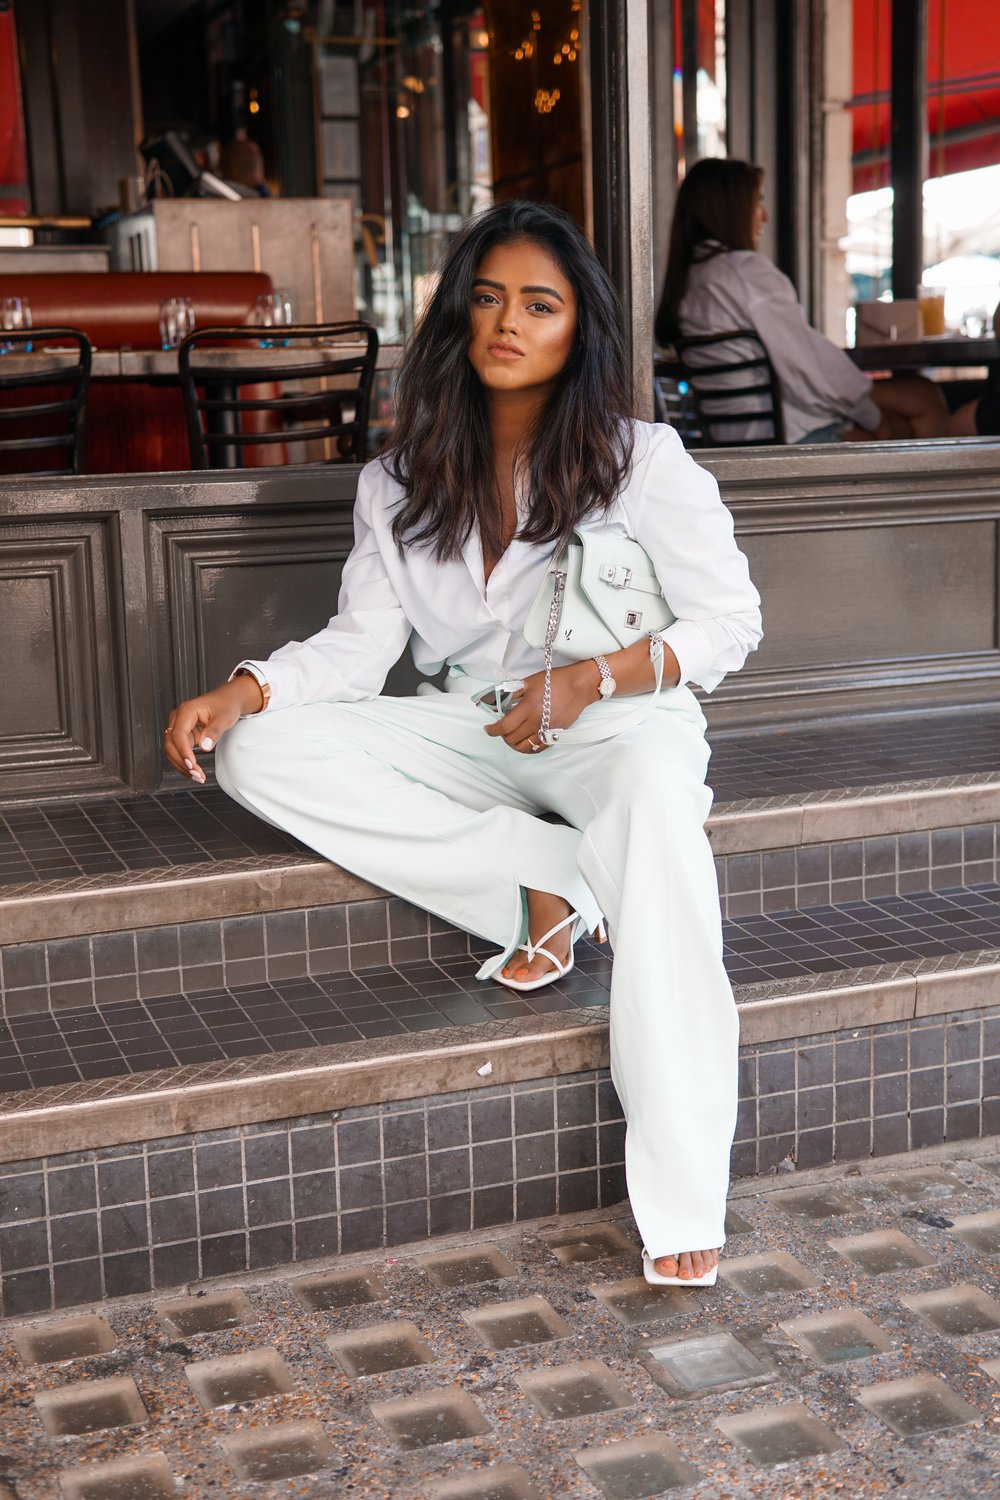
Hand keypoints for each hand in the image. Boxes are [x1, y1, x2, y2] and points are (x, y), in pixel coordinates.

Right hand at [163, 676, 261, 783]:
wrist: (228, 701)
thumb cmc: (226, 705)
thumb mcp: (224, 718)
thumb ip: (214, 731)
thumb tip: (205, 746)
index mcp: (186, 711)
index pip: (178, 734)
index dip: (183, 751)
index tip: (192, 764)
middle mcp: (178, 718)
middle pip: (171, 744)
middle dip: (182, 762)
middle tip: (197, 775)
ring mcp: (179, 726)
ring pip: (172, 750)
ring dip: (182, 765)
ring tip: (197, 777)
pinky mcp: (183, 735)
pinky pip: (179, 751)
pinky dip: (185, 763)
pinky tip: (194, 772)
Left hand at [484, 663, 598, 752]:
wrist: (579, 686)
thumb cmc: (555, 680)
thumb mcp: (529, 682)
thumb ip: (512, 693)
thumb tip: (498, 700)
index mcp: (527, 707)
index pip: (504, 726)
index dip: (492, 730)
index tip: (488, 728)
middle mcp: (536, 721)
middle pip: (511, 739)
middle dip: (502, 735)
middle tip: (502, 728)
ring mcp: (546, 730)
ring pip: (523, 747)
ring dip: (514, 743)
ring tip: (512, 736)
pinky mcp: (555, 734)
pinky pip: (538, 748)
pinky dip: (528, 747)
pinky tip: (525, 741)